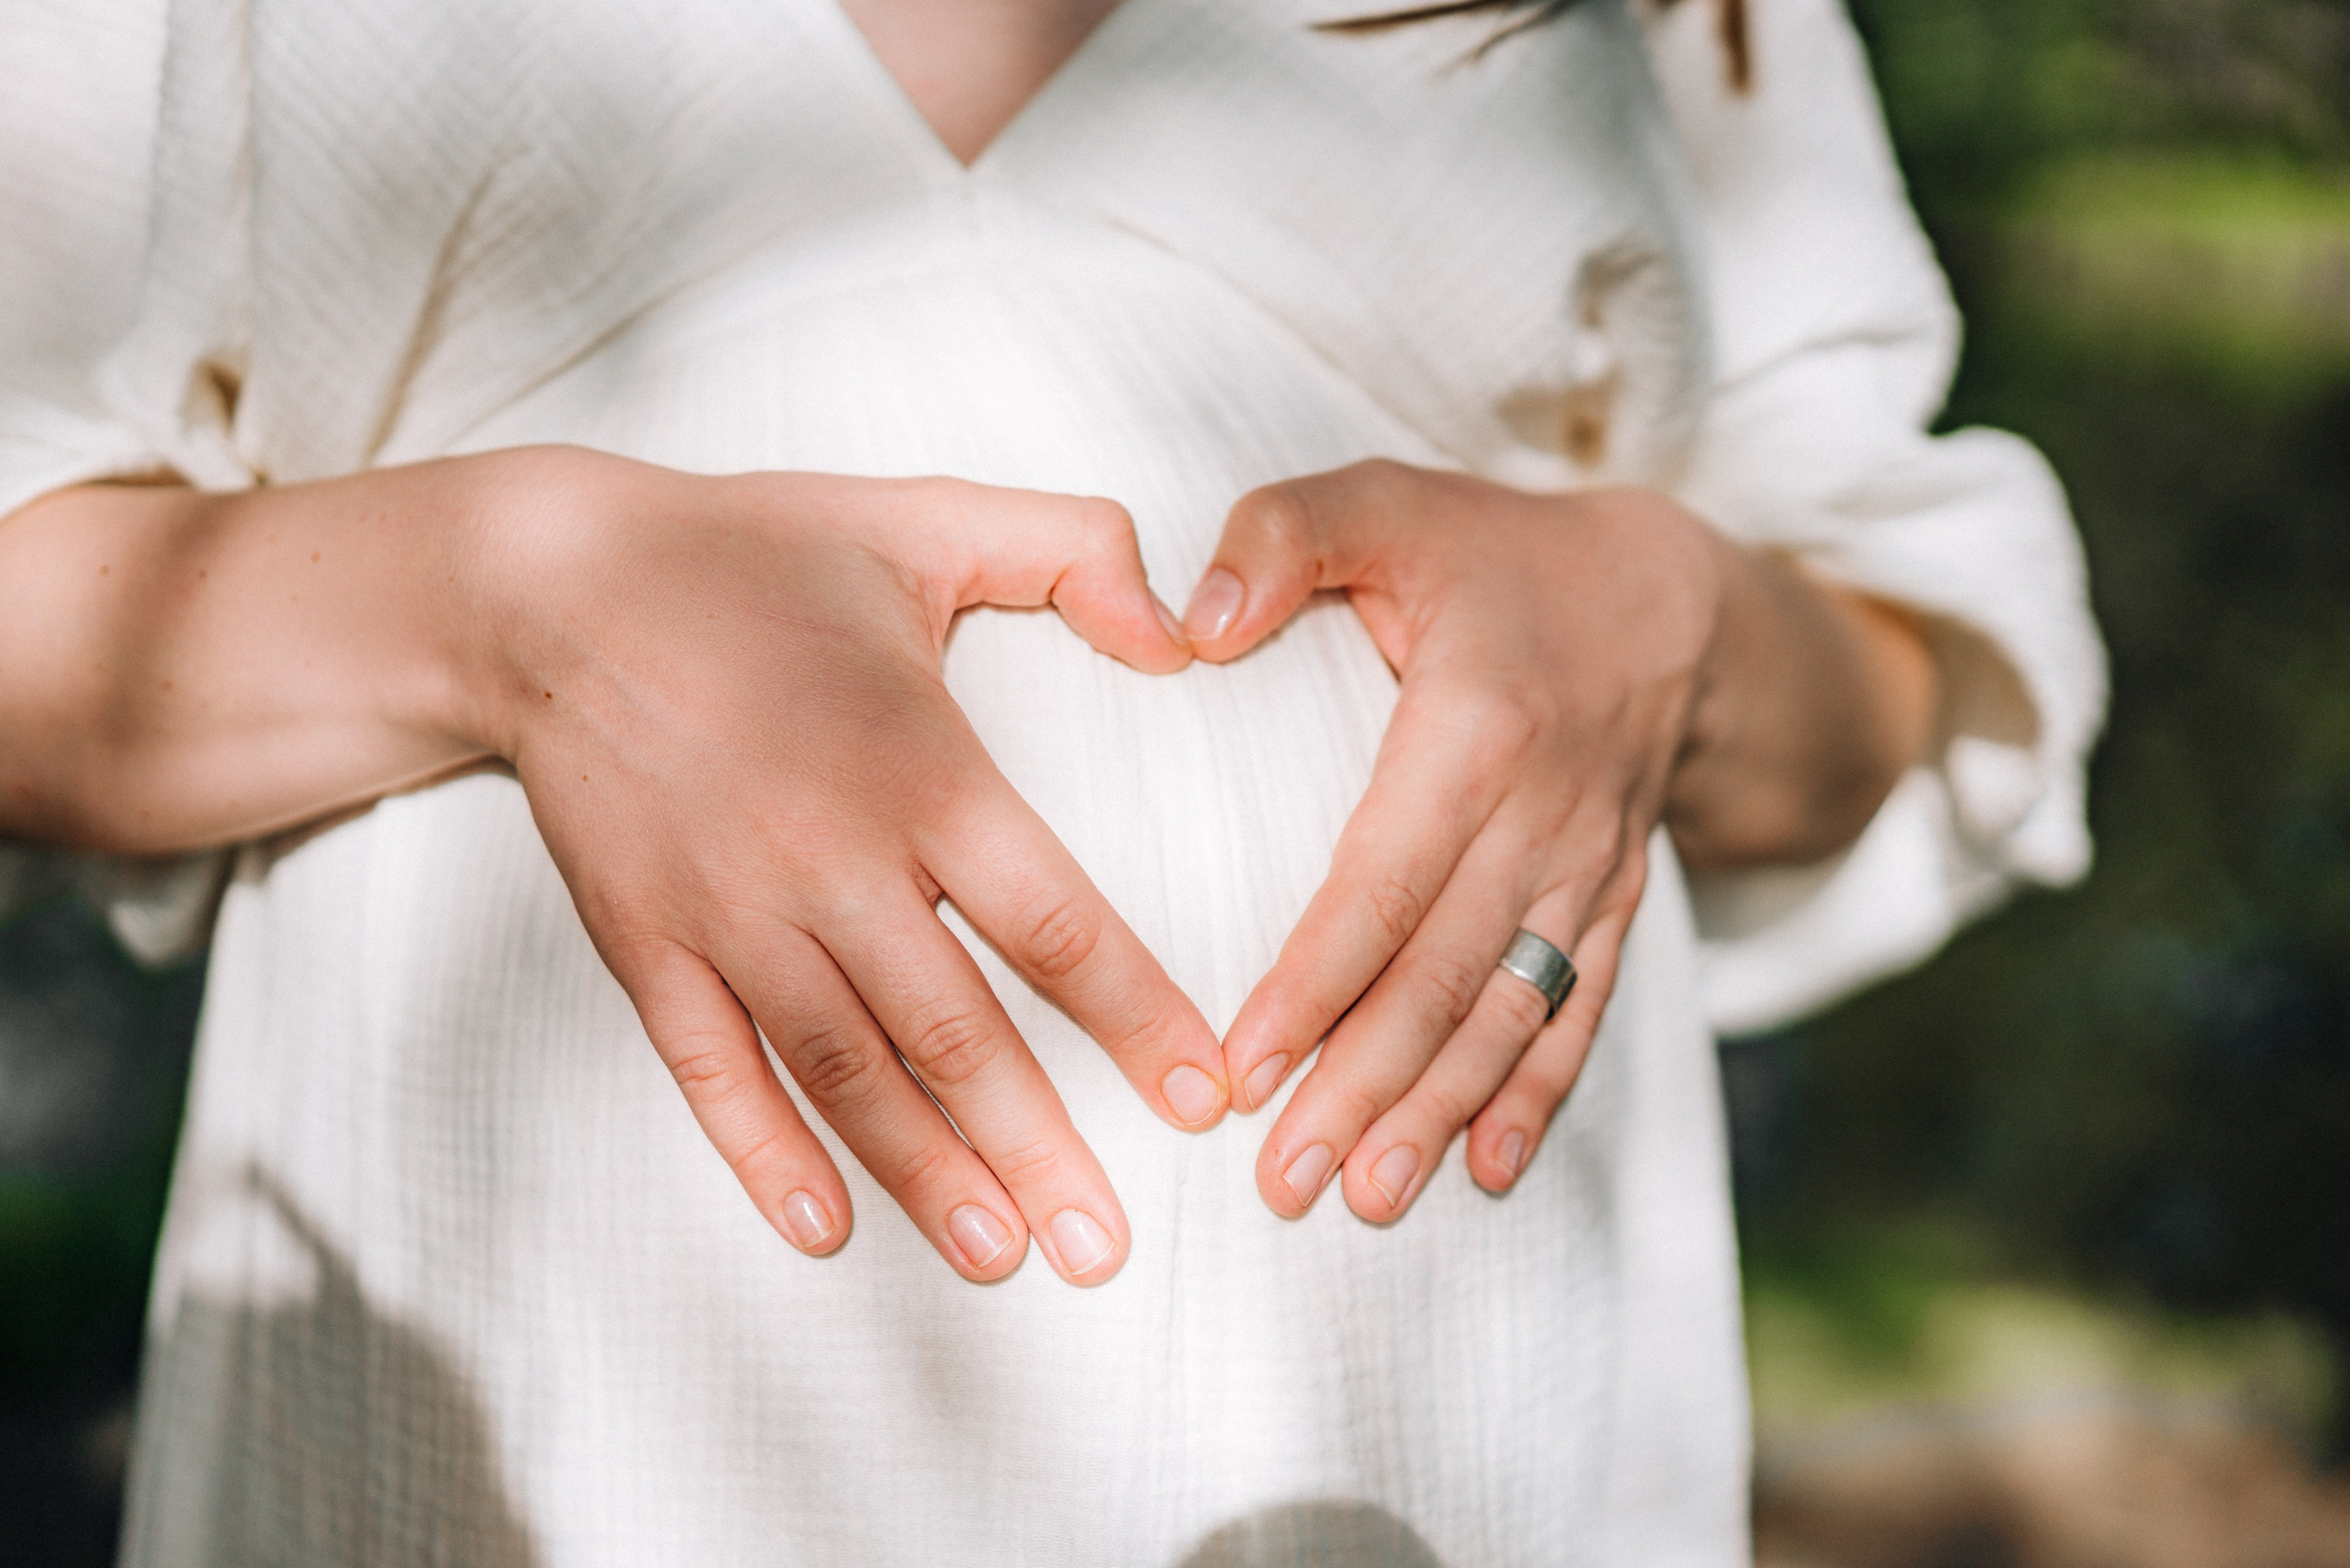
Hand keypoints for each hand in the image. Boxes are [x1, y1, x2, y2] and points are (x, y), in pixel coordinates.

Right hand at [466, 448, 1227, 1281]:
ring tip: (999, 1258)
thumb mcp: (925, 517)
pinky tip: (824, 1225)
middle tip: (1106, 1249)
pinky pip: (711, 1069)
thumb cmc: (754, 552)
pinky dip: (765, 1154)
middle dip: (1040, 1148)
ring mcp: (728, 910)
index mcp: (917, 767)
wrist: (547, 586)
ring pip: (845, 1071)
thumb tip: (1184, 633)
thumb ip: (1076, 549)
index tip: (1201, 1098)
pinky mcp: (645, 939)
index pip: (1053, 923)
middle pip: (956, 1033)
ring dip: (926, 1174)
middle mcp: (828, 857)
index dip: (1134, 1018)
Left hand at [1180, 460, 1729, 1221]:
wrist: (1670, 595)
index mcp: (1480, 727)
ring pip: (1512, 1011)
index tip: (1241, 1067)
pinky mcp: (1614, 901)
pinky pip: (1582, 1009)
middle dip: (1365, 1085)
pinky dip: (1538, 1094)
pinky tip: (1487, 1170)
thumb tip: (1188, 623)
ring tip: (1365, 1195)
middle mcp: (1545, 815)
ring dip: (1440, 1111)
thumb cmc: (1493, 552)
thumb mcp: (1387, 501)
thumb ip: (1281, 535)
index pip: (1387, 879)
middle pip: (1447, 974)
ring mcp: (1588, 869)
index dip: (1316, 980)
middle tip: (1282, 1181)